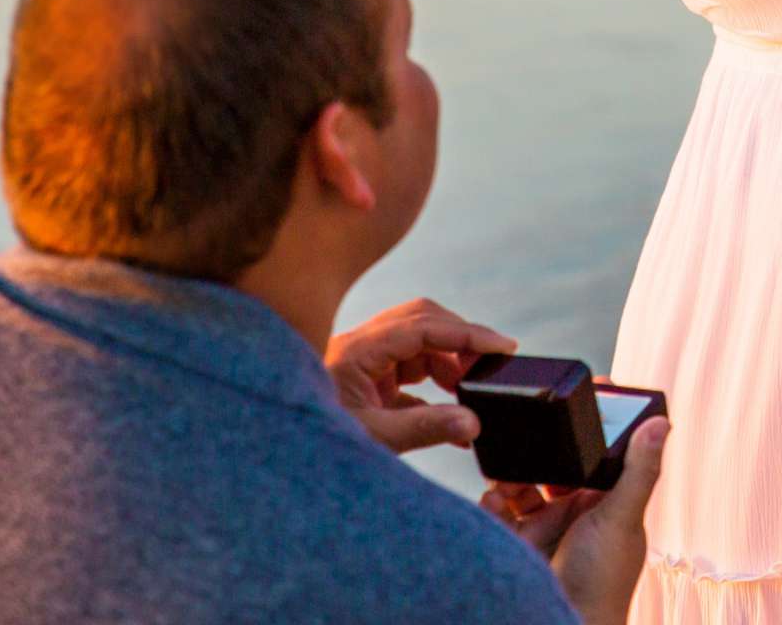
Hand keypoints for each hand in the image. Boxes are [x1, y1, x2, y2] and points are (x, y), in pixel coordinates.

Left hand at [323, 297, 516, 453]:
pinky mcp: (365, 380)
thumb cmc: (317, 446)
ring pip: (417, 344)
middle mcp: (361, 346)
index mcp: (358, 351)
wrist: (277, 460)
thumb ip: (426, 428)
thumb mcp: (376, 439)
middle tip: (490, 366)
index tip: (504, 346)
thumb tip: (475, 423)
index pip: (423, 327)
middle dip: (460, 340)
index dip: (468, 334)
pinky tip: (451, 417)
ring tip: (469, 396)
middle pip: (422, 321)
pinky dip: (434, 388)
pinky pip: (408, 371)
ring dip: (448, 365)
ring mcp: (362, 361)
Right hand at [482, 415, 670, 624]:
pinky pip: (500, 513)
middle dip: (535, 453)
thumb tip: (661, 424)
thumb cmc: (605, 582)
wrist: (563, 623)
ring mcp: (547, 526)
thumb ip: (638, 471)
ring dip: (508, 476)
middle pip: (552, 466)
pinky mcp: (519, 542)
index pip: (593, 454)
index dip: (580, 433)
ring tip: (502, 476)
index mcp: (606, 499)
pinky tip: (492, 500)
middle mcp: (576, 510)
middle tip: (522, 442)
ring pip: (521, 486)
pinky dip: (492, 504)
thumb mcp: (622, 518)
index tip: (566, 406)